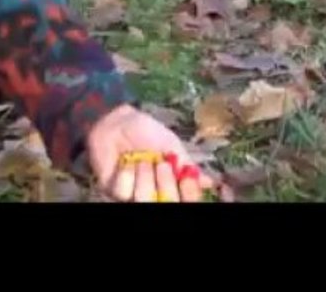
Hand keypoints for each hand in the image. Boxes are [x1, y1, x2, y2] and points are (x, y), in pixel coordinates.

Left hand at [87, 104, 213, 201]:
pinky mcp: (115, 191)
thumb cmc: (147, 132)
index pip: (186, 199)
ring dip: (144, 176)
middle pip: (167, 203)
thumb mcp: (172, 146)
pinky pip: (124, 192)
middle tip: (161, 164)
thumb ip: (188, 165)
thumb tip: (210, 182)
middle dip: (165, 183)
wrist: (120, 122)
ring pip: (144, 200)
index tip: (187, 179)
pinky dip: (127, 174)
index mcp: (172, 182)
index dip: (189, 193)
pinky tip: (125, 161)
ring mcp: (135, 193)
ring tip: (141, 159)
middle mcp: (156, 191)